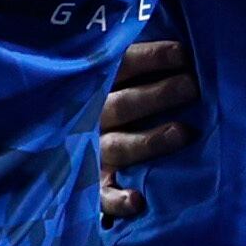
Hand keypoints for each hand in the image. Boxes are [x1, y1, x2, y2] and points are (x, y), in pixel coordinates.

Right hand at [97, 34, 200, 226]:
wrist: (54, 148)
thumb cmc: (111, 100)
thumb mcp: (113, 75)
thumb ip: (137, 62)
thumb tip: (182, 44)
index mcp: (97, 85)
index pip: (123, 66)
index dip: (151, 58)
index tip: (183, 54)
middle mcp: (92, 117)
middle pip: (124, 105)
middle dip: (158, 95)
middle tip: (191, 87)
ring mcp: (91, 152)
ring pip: (120, 146)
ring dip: (151, 141)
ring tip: (184, 133)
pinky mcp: (93, 185)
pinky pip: (102, 195)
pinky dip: (117, 200)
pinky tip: (138, 201)